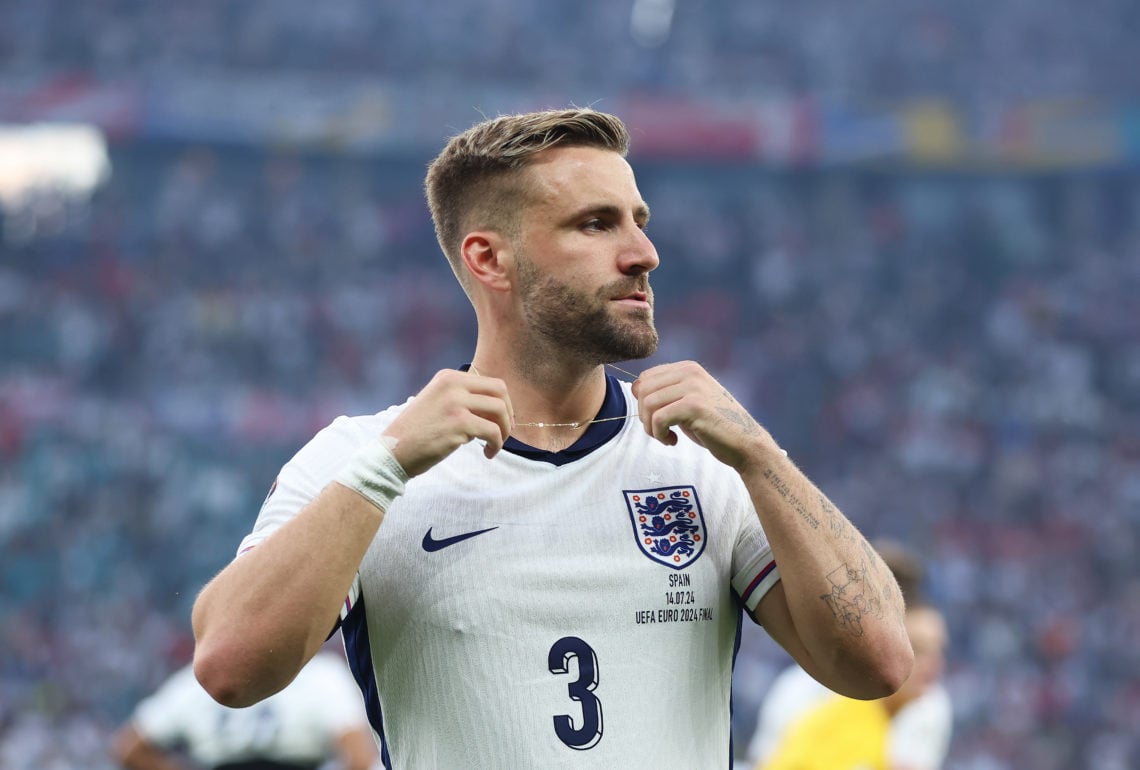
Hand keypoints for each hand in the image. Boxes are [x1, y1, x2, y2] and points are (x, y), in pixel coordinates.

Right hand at [383, 369, 513, 476]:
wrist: (392, 452)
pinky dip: (496, 445)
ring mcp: (455, 402)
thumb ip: (462, 399)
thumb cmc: (416, 433)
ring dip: (504, 431)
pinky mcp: (458, 423)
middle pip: (500, 391)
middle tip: (504, 432)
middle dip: (508, 413)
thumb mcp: (437, 403)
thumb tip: (496, 406)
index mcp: (448, 377)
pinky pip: (493, 431)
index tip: (501, 421)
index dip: (503, 403)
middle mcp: (452, 384)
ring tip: (495, 445)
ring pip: (500, 410)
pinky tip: (487, 454)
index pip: (490, 382)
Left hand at [632, 360, 770, 471]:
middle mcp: (690, 372)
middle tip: (659, 432)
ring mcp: (693, 387)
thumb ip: (666, 392)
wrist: (745, 442)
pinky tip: (673, 441)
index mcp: (688, 368)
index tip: (658, 420)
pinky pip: (659, 418)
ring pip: (648, 403)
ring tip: (666, 437)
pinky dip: (659, 434)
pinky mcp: (695, 406)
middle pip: (642, 389)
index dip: (644, 402)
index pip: (645, 378)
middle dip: (644, 415)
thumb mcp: (689, 402)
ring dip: (650, 427)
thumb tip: (634, 388)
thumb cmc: (714, 426)